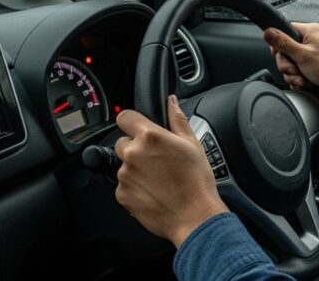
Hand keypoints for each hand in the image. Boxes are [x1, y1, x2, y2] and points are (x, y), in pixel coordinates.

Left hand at [114, 95, 228, 247]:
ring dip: (135, 169)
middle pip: (123, 142)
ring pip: (123, 165)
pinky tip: (153, 192)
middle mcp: (133, 154)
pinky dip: (134, 188)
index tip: (138, 129)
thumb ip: (177, 119)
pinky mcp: (122, 195)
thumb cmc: (197, 182)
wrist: (194, 217)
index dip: (132, 122)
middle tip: (156, 160)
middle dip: (136, 148)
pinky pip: (123, 186)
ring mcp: (125, 175)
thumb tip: (171, 102)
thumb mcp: (192, 144)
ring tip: (158, 179)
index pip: (125, 117)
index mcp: (150, 136)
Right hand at [264, 22, 318, 116]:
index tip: (279, 54)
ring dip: (293, 74)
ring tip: (301, 79)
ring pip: (290, 62)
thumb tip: (268, 32)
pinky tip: (303, 83)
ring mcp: (312, 53)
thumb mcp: (302, 55)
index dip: (279, 44)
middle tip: (295, 70)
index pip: (284, 31)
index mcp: (310, 31)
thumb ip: (283, 43)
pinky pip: (298, 70)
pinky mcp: (313, 65)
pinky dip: (298, 78)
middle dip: (287, 64)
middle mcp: (311, 40)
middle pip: (285, 50)